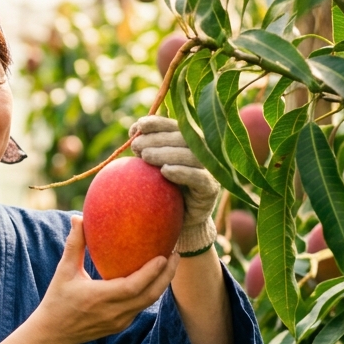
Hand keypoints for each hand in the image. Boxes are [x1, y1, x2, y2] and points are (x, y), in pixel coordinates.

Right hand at [31, 216, 178, 343]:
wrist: (54, 333)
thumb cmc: (57, 300)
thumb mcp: (63, 272)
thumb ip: (74, 245)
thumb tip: (79, 217)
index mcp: (99, 298)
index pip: (133, 287)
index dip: (151, 273)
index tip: (163, 255)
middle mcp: (113, 312)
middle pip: (149, 295)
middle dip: (166, 275)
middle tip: (176, 254)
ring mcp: (119, 321)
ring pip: (148, 302)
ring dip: (161, 283)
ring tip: (169, 263)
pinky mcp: (121, 325)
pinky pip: (141, 307)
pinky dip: (150, 292)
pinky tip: (154, 278)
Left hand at [129, 116, 220, 254]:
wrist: (176, 221)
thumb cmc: (160, 190)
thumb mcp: (150, 167)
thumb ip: (145, 148)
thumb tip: (133, 131)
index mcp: (189, 142)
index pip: (174, 126)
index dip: (157, 123)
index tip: (137, 126)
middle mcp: (202, 152)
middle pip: (183, 138)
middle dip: (157, 139)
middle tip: (136, 146)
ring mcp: (209, 170)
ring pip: (191, 155)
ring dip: (166, 153)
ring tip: (145, 156)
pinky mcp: (210, 188)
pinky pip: (199, 177)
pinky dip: (181, 172)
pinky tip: (165, 171)